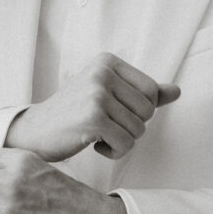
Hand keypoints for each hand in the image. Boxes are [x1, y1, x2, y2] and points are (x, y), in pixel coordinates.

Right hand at [5, 52, 179, 161]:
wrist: (35, 131)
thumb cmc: (74, 114)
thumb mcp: (108, 95)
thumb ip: (142, 93)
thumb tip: (176, 91)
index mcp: (108, 61)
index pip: (152, 90)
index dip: (141, 110)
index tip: (115, 112)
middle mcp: (103, 73)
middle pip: (148, 111)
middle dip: (132, 126)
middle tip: (105, 126)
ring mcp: (97, 94)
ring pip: (139, 130)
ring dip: (122, 141)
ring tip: (98, 135)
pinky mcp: (93, 118)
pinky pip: (126, 144)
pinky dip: (114, 152)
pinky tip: (94, 144)